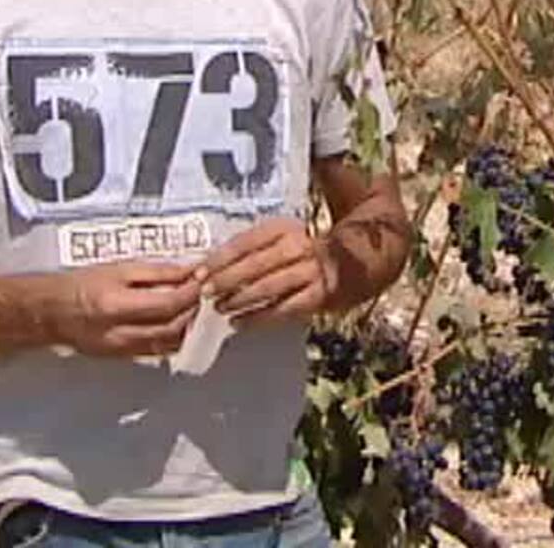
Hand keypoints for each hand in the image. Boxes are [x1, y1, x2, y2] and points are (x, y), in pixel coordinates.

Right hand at [44, 260, 207, 357]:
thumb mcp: (119, 269)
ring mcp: (121, 350)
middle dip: (192, 309)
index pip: (167, 305)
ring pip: (169, 343)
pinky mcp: (123, 358)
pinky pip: (158, 350)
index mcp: (115, 306)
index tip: (200, 279)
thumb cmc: (80, 285)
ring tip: (187, 305)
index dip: (190, 293)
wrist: (52, 311)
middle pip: (172, 327)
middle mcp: (118, 333)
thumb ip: (157, 273)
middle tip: (198, 292)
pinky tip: (173, 321)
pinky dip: (172, 336)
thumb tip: (189, 273)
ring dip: (186, 324)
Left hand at [202, 218, 333, 326]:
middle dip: (226, 279)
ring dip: (239, 299)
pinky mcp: (319, 296)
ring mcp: (310, 271)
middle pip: (255, 264)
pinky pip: (283, 309)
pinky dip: (258, 318)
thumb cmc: (305, 252)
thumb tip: (213, 264)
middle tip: (205, 292)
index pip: (246, 241)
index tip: (199, 271)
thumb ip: (254, 247)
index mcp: (284, 228)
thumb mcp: (284, 237)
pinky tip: (239, 324)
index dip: (220, 258)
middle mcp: (298, 246)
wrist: (354, 263)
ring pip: (268, 287)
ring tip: (220, 308)